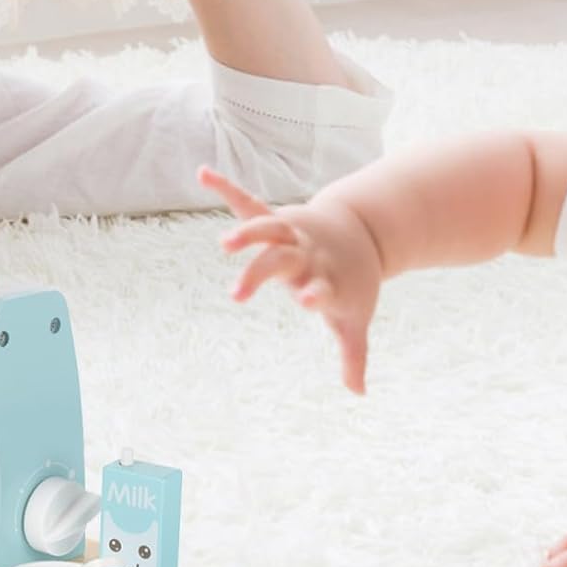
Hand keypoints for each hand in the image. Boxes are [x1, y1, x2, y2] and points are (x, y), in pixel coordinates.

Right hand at [198, 164, 382, 393]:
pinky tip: (202, 172)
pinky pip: (248, 203)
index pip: (321, 288)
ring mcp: (291, 236)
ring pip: (267, 229)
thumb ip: (353, 354)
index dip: (316, 294)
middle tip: (236, 294)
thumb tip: (359, 394)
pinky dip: (227, 188)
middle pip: (281, 261)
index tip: (308, 299)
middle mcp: (307, 255)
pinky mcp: (277, 221)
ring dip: (247, 233)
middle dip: (259, 274)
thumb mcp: (354, 318)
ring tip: (225, 243)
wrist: (363, 233)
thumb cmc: (352, 284)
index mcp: (327, 279)